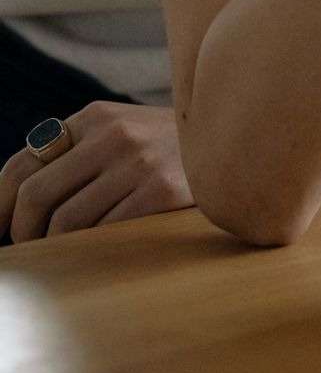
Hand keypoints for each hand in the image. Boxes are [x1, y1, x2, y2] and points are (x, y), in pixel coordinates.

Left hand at [0, 103, 193, 241]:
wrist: (246, 144)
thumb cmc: (174, 153)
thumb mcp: (125, 134)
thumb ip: (79, 153)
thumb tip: (13, 205)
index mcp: (97, 116)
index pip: (21, 164)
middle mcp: (115, 134)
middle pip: (35, 195)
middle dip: (21, 233)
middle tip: (27, 251)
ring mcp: (140, 163)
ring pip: (66, 223)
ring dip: (57, 248)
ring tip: (67, 256)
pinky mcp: (163, 192)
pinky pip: (104, 234)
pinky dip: (94, 251)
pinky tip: (103, 252)